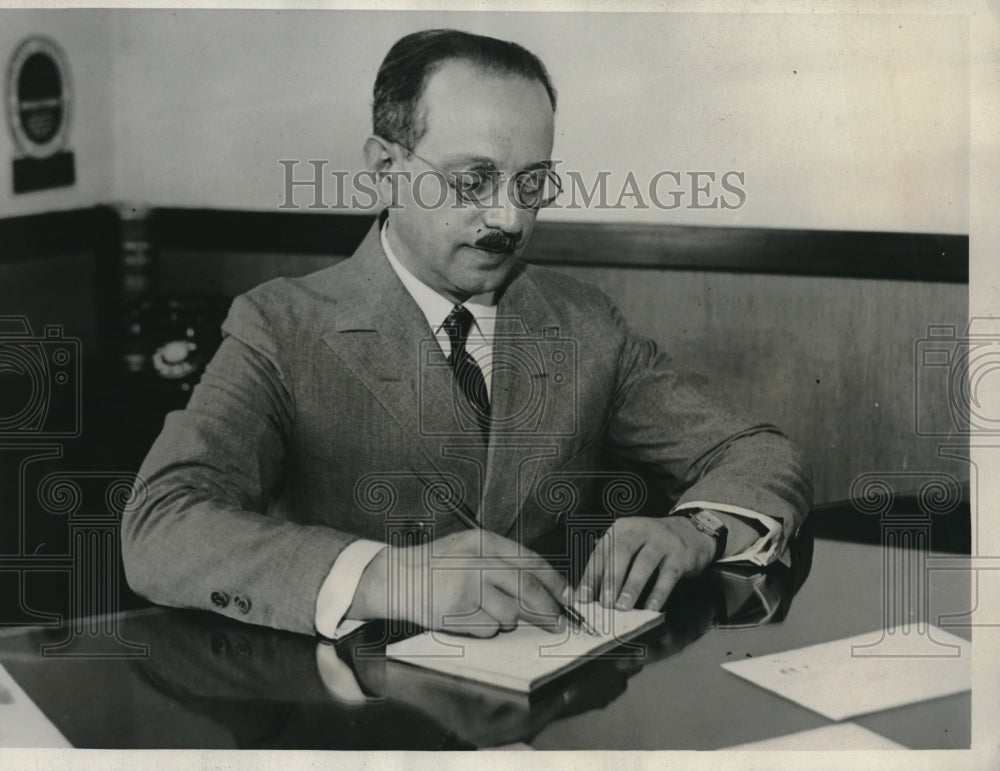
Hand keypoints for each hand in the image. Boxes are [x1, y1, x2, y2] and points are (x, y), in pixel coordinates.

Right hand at [349, 530, 567, 637]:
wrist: (398, 577)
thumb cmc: (438, 565)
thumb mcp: (470, 549)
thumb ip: (503, 562)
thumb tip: (545, 588)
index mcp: (484, 541)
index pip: (532, 562)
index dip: (555, 582)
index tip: (568, 597)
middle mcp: (478, 561)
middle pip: (528, 589)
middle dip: (548, 610)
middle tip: (558, 622)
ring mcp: (467, 587)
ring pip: (509, 614)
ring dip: (507, 619)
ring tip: (486, 609)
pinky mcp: (457, 611)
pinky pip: (488, 628)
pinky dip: (485, 628)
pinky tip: (469, 616)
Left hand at [575, 516, 715, 611]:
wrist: (691, 532)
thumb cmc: (651, 544)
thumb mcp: (628, 543)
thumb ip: (610, 561)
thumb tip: (589, 592)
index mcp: (621, 528)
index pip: (602, 552)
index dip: (591, 576)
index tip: (582, 598)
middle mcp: (640, 531)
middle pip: (621, 553)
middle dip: (611, 579)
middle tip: (604, 604)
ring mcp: (662, 541)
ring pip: (644, 563)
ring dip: (632, 587)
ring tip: (622, 607)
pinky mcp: (680, 555)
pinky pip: (668, 575)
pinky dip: (658, 592)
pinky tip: (650, 607)